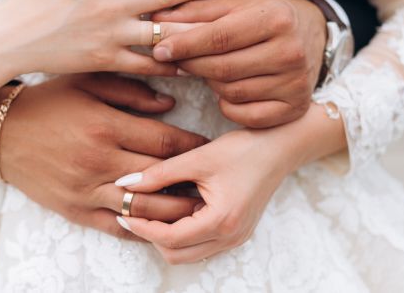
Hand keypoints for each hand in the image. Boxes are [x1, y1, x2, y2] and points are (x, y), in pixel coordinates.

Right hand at [0, 74, 207, 239]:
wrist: (1, 132)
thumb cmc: (48, 101)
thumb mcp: (87, 82)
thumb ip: (131, 91)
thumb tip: (171, 105)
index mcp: (104, 125)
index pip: (164, 143)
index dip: (193, 147)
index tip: (209, 147)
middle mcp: (98, 161)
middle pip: (161, 179)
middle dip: (192, 181)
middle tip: (214, 181)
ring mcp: (86, 190)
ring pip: (143, 210)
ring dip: (175, 212)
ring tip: (198, 207)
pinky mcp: (74, 210)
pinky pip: (114, 227)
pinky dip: (141, 230)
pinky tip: (160, 227)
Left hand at [114, 104, 347, 263]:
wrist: (280, 147)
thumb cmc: (243, 149)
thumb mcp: (197, 158)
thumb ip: (159, 173)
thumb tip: (125, 183)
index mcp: (221, 221)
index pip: (170, 238)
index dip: (142, 227)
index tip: (123, 211)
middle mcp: (230, 237)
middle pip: (177, 255)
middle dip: (151, 237)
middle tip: (132, 213)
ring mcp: (235, 238)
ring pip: (188, 254)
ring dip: (166, 237)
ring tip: (150, 210)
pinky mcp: (236, 232)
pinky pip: (201, 245)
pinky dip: (183, 234)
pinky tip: (173, 210)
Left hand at [151, 0, 326, 127]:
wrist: (310, 35)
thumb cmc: (263, 17)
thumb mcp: (234, 4)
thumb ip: (196, 11)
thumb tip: (156, 20)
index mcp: (276, 18)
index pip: (219, 37)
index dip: (184, 45)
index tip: (159, 49)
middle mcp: (291, 52)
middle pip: (222, 68)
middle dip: (192, 65)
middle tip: (176, 60)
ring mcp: (296, 84)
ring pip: (231, 92)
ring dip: (211, 83)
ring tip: (209, 69)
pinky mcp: (294, 108)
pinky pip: (245, 114)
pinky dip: (228, 105)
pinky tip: (227, 90)